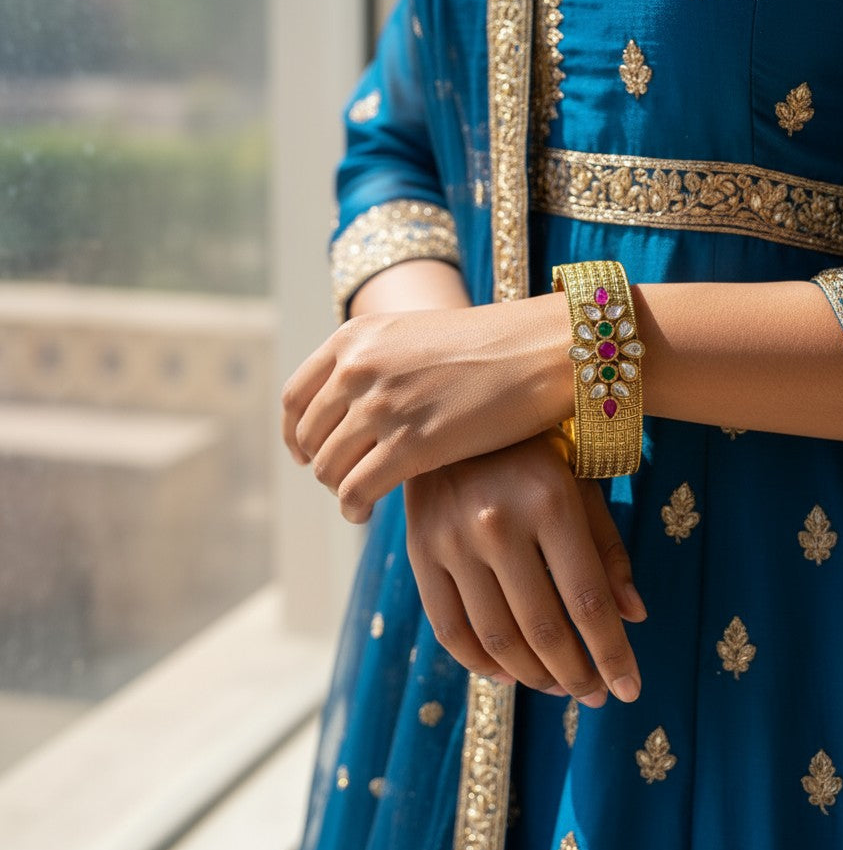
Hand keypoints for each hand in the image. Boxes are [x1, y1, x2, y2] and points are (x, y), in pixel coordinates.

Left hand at [281, 295, 571, 521]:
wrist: (541, 350)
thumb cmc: (491, 346)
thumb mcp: (414, 337)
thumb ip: (375, 363)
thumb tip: (347, 406)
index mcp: (355, 337)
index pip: (296, 397)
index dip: (296, 433)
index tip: (306, 453)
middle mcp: (359, 367)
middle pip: (311, 436)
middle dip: (321, 464)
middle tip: (343, 480)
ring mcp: (382, 406)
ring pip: (329, 468)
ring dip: (338, 489)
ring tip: (357, 498)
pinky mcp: (411, 444)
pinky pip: (356, 490)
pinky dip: (353, 507)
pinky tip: (365, 512)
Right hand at [403, 430, 646, 706]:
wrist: (453, 410)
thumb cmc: (532, 447)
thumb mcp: (580, 481)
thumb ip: (607, 547)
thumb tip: (633, 616)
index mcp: (550, 500)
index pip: (587, 599)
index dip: (612, 653)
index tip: (629, 690)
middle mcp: (497, 521)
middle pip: (542, 627)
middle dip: (575, 674)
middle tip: (593, 695)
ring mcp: (452, 538)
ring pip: (496, 637)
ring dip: (533, 676)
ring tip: (558, 686)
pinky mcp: (420, 549)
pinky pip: (448, 626)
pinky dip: (479, 663)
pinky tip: (507, 672)